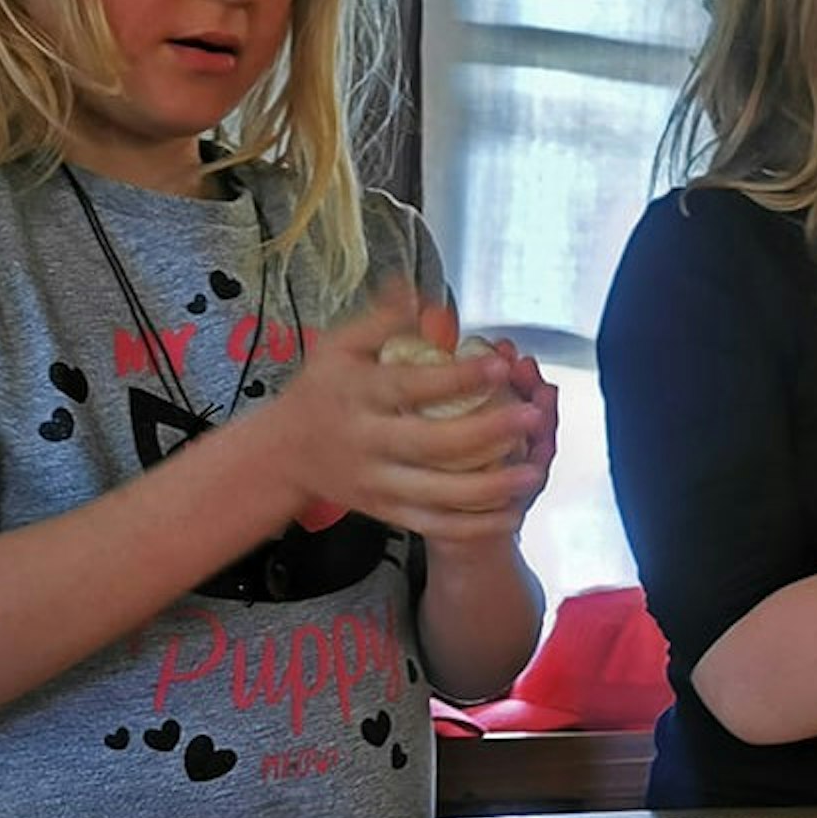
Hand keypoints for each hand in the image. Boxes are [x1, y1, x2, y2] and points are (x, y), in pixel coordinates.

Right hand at [257, 285, 541, 539]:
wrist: (282, 454)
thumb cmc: (322, 390)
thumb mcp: (338, 347)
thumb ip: (380, 321)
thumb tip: (417, 291)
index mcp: (356, 395)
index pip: (409, 386)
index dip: (456, 378)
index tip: (500, 366)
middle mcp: (366, 442)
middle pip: (430, 444)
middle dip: (487, 433)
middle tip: (533, 417)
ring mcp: (377, 483)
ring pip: (437, 494)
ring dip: (490, 489)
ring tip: (534, 473)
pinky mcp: (386, 512)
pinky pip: (435, 526)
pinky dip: (475, 526)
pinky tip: (513, 515)